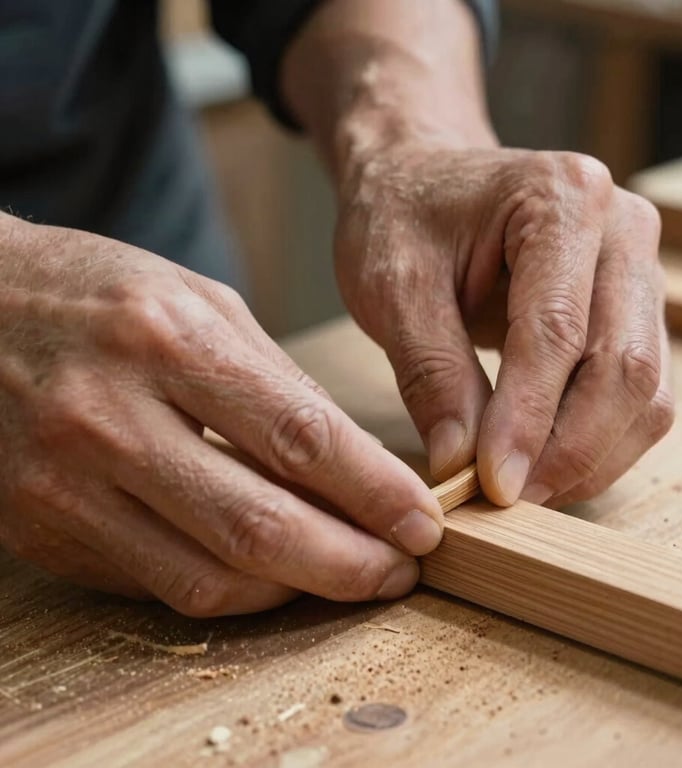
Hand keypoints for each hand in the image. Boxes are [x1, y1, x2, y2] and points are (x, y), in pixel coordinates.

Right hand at [0, 213, 443, 614]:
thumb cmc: (98, 293)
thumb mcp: (199, 302)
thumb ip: (275, 381)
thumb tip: (351, 459)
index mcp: (166, 340)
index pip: (299, 437)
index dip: (374, 492)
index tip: (423, 522)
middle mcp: (110, 417)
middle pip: (258, 525)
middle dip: (349, 564)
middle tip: (402, 571)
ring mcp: (66, 483)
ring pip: (209, 576)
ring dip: (296, 590)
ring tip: (349, 575)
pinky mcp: (44, 530)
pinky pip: (159, 583)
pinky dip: (232, 587)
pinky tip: (273, 571)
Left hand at [335, 144, 673, 507]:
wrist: (420, 184)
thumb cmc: (401, 218)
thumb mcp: (393, 287)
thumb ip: (432, 373)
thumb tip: (462, 463)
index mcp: (562, 198)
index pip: (558, 330)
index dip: (529, 419)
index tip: (494, 484)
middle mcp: (622, 230)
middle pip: (624, 366)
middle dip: (569, 448)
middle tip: (510, 498)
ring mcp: (637, 272)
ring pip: (645, 390)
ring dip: (591, 455)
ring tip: (525, 488)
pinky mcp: (631, 312)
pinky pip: (637, 393)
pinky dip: (599, 441)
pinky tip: (547, 464)